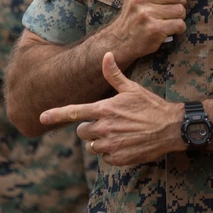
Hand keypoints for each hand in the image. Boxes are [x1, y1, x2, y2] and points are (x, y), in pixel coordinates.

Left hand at [40, 52, 185, 165]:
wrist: (170, 128)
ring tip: (118, 133)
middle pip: (81, 132)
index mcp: (104, 109)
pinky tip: (125, 143)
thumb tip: (106, 55)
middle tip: (107, 123)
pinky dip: (111, 152)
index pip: (74, 112)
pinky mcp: (118, 158)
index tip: (42, 117)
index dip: (56, 114)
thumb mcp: (132, 88)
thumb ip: (114, 74)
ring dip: (100, 142)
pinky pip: (104, 157)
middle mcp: (104, 128)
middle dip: (89, 128)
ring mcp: (110, 145)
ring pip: (92, 146)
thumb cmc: (151, 105)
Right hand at [106, 0, 197, 63]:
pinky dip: (178, 28)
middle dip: (179, 2)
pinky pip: (180, 24)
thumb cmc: (138, 13)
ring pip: (180, 10)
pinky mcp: (153, 29)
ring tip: (167, 19)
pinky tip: (168, 29)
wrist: (122, 40)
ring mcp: (145, 13)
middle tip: (169, 8)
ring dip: (179, 16)